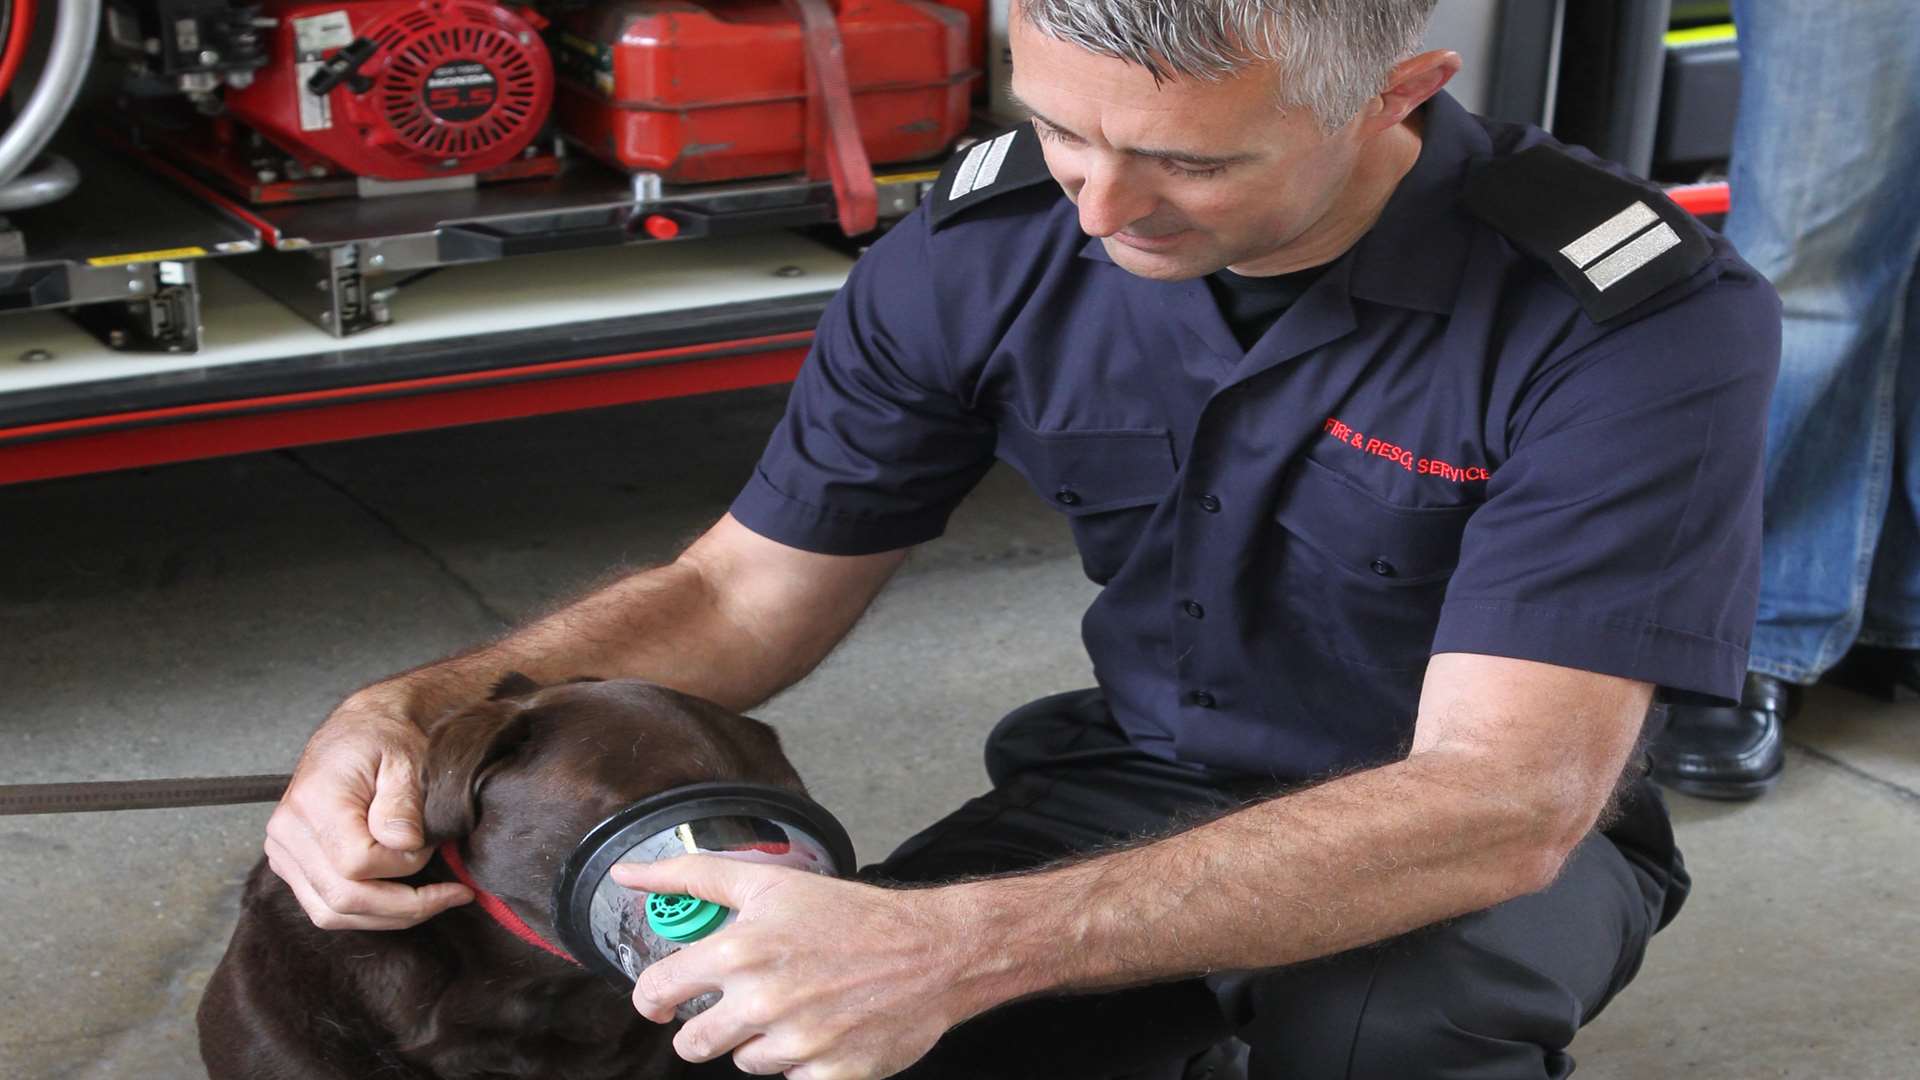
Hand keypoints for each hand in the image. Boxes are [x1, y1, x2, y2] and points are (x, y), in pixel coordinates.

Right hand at [264, 688, 471, 928]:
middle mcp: (288, 833)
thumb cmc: (383, 739)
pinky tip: (401, 901)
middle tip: (451, 895)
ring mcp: (285, 853)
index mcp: (313, 802)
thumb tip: (404, 844)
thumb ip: (402, 802)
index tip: (430, 846)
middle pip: (342, 898)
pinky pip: (325, 907)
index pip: (357, 862)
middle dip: (404, 906)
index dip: (402, 864)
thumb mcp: (404, 759)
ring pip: (331, 913)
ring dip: (387, 917)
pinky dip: (366, 912)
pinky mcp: (292, 865)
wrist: (358, 730)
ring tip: (432, 902)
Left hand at [615, 857, 983, 1078]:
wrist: (931, 951)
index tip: (664, 999)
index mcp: (740, 952)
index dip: (654, 998)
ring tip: (795, 1006)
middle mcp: (763, 1002)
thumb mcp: (769, 882)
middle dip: (708, 1026)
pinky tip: (822, 1028)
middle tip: (741, 1002)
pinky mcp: (829, 1076)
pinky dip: (800, 1062)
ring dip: (759, 1041)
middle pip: (694, 1043)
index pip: (657, 992)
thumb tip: (628, 877)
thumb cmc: (851, 915)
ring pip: (743, 1062)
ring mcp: (797, 1044)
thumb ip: (692, 878)